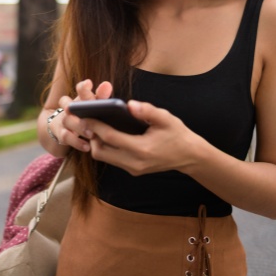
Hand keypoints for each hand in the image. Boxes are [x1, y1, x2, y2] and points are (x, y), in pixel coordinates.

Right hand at [52, 79, 113, 151]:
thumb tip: (107, 84)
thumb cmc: (86, 116)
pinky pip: (66, 137)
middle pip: (69, 103)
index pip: (80, 89)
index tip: (88, 83)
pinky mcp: (61, 134)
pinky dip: (76, 142)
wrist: (64, 129)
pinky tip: (87, 147)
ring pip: (67, 121)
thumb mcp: (94, 106)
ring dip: (79, 127)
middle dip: (75, 106)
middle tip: (86, 110)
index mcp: (80, 98)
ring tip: (92, 134)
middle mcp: (69, 107)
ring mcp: (64, 121)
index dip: (83, 86)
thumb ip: (101, 97)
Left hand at [84, 100, 203, 175]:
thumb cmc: (178, 134)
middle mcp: (135, 163)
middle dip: (91, 136)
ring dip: (96, 143)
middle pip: (100, 152)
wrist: (190, 156)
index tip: (86, 114)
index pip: (110, 138)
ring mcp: (133, 169)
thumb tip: (129, 104)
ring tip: (96, 126)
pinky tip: (107, 134)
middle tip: (88, 120)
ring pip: (104, 158)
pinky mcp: (133, 171)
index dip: (96, 126)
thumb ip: (147, 111)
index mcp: (142, 149)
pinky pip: (112, 160)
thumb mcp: (166, 118)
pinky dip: (106, 148)